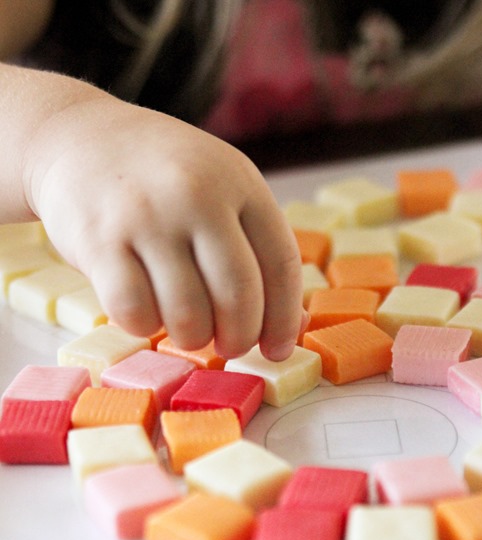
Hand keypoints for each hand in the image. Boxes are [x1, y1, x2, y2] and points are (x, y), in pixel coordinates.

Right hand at [24, 95, 303, 359]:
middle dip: (239, 338)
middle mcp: (197, 195)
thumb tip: (292, 327)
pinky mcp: (100, 241)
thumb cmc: (160, 178)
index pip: (281, 264)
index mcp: (239, 182)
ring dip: (192, 337)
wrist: (78, 136)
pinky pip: (134, 311)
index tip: (277, 350)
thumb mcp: (218, 187)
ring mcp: (147, 216)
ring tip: (186, 328)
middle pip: (238, 295)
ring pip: (187, 313)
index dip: (284, 319)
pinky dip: (143, 325)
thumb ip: (253, 247)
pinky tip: (144, 310)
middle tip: (229, 346)